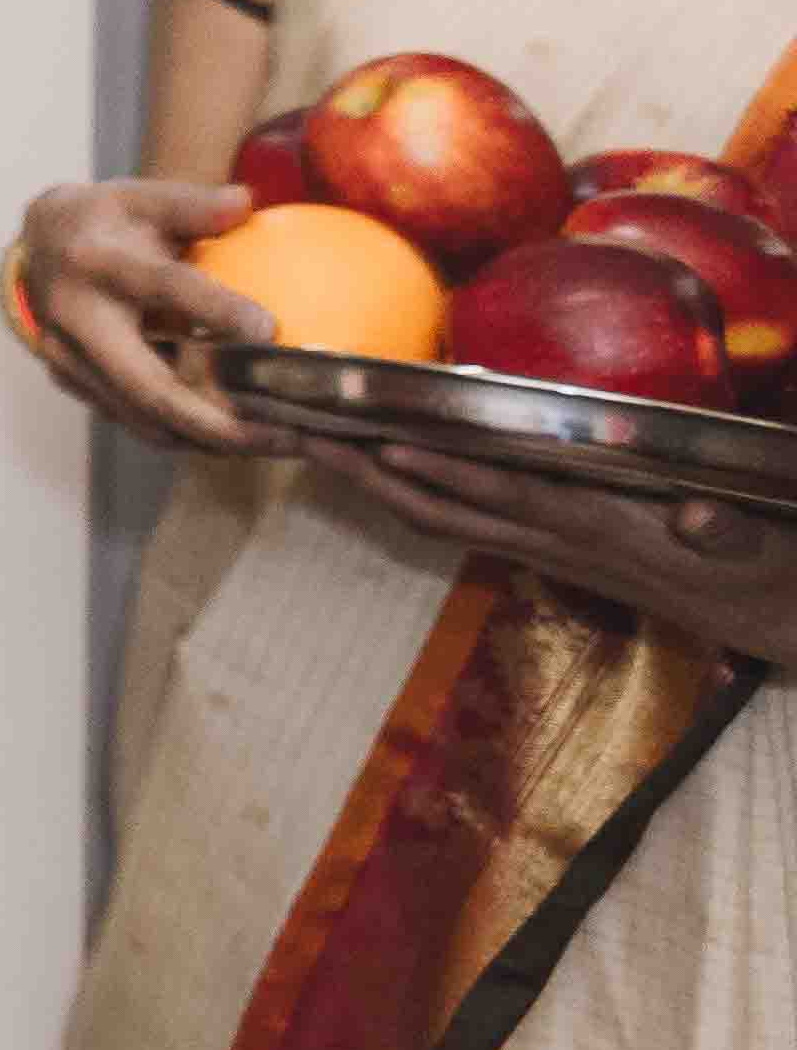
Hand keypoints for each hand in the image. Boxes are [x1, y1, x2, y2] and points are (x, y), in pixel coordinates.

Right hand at [10, 177, 286, 457]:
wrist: (34, 246)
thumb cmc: (106, 220)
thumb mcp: (142, 197)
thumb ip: (192, 204)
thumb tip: (247, 201)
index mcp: (96, 261)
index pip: (160, 287)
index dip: (213, 309)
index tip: (269, 329)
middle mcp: (76, 318)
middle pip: (151, 387)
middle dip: (222, 423)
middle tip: (287, 434)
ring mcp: (69, 359)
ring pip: (147, 418)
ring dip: (216, 441)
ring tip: (278, 443)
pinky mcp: (72, 384)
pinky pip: (137, 422)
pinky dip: (191, 435)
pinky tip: (239, 436)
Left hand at [318, 444, 796, 664]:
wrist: (776, 619)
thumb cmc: (768, 569)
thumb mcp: (761, 545)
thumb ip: (727, 530)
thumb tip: (697, 516)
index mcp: (602, 530)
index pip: (511, 496)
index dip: (449, 470)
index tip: (388, 440)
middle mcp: (560, 541)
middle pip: (446, 508)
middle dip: (371, 471)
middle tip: (299, 429)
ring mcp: (550, 550)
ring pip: (444, 517)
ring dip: (376, 482)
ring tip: (312, 440)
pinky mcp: (554, 551)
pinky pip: (466, 523)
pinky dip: (417, 493)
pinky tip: (382, 468)